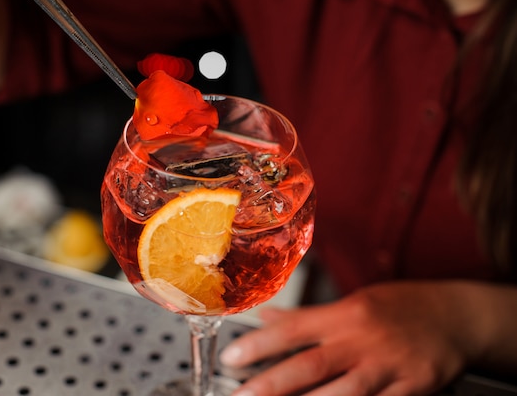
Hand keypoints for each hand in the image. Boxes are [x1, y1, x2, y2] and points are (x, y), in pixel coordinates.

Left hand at [220, 281, 484, 395]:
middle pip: (310, 365)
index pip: (293, 329)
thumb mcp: (353, 302)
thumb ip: (310, 317)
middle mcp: (362, 341)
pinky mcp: (412, 389)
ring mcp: (388, 367)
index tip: (231, 357)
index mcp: (345, 315)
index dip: (259, 344)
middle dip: (271, 385)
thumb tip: (268, 319)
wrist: (457, 316)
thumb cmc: (400, 307)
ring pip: (342, 394)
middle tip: (241, 395)